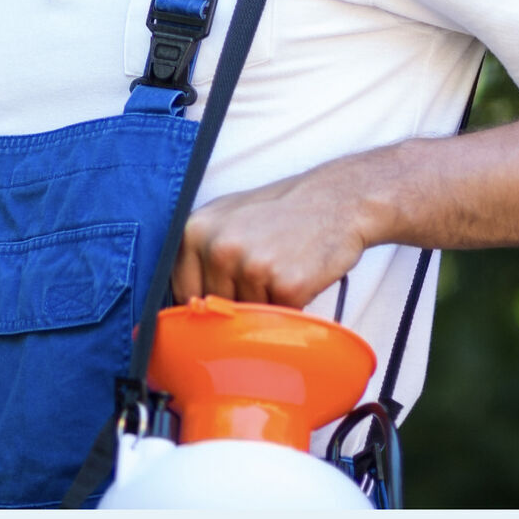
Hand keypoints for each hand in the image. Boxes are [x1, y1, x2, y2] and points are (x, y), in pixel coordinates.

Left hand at [174, 159, 374, 308]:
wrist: (336, 200)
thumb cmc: (281, 210)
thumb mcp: (227, 216)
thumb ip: (199, 251)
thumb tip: (182, 299)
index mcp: (195, 230)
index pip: (183, 291)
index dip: (204, 300)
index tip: (221, 297)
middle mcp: (218, 248)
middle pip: (216, 307)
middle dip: (239, 301)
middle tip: (265, 270)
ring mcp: (252, 267)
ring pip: (247, 316)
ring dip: (266, 304)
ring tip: (283, 266)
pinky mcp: (286, 285)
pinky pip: (278, 318)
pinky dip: (290, 306)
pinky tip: (299, 274)